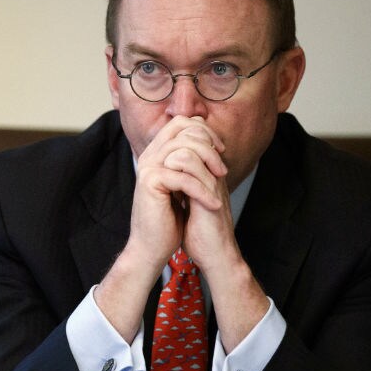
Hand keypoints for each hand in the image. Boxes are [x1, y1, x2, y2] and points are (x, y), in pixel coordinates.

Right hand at [128, 115, 227, 270]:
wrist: (153, 246)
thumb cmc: (171, 219)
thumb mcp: (186, 184)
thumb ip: (193, 162)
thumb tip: (210, 140)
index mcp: (157, 152)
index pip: (182, 123)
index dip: (205, 132)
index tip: (221, 150)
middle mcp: (150, 154)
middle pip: (185, 131)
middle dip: (210, 149)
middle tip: (222, 171)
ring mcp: (148, 167)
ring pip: (186, 152)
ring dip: (208, 170)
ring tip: (219, 188)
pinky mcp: (150, 182)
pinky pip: (184, 178)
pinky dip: (203, 192)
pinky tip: (214, 205)